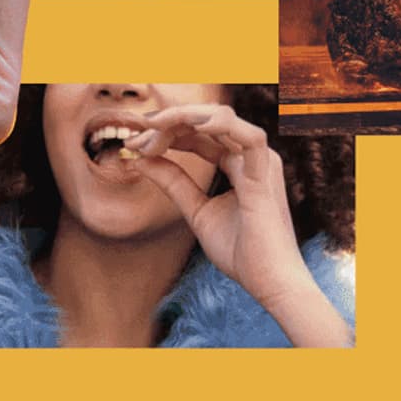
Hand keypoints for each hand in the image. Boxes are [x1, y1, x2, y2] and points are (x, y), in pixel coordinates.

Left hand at [128, 105, 348, 344]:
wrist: (268, 283)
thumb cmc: (241, 252)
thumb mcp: (196, 211)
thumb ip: (173, 183)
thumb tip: (140, 160)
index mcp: (239, 163)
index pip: (198, 134)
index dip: (164, 133)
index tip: (133, 144)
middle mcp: (251, 156)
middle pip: (204, 121)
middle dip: (166, 123)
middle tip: (135, 135)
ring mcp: (260, 161)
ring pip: (221, 118)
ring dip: (183, 117)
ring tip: (153, 128)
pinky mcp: (265, 174)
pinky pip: (248, 137)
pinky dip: (220, 124)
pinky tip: (192, 126)